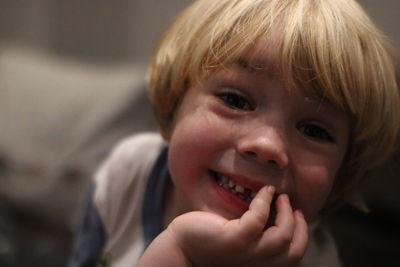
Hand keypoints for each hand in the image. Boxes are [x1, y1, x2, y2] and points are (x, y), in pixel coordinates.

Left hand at [137, 186, 307, 266]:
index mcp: (259, 265)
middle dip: (299, 226)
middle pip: (293, 251)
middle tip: (292, 205)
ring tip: (280, 197)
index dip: (301, 236)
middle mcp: (256, 265)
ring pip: (281, 237)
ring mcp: (246, 254)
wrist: (181, 248)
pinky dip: (265, 201)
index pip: (293, 258)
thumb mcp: (241, 242)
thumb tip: (276, 215)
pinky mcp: (234, 239)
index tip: (298, 216)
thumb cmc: (210, 242)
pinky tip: (265, 191)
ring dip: (286, 213)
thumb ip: (258, 236)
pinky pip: (257, 218)